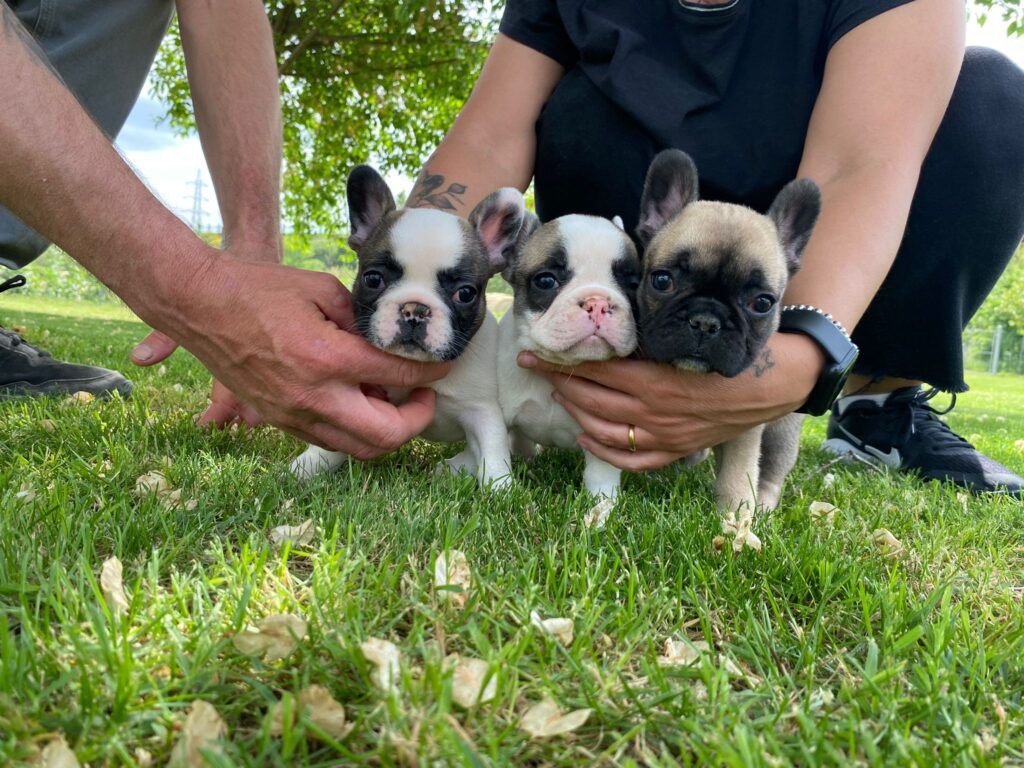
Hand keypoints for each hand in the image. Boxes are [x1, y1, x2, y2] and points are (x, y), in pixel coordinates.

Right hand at [140, 248, 450, 458]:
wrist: (198, 304)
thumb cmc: (257, 288)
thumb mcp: (321, 290)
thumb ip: (360, 320)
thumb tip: (389, 343)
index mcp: (326, 358)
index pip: (398, 377)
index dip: (431, 372)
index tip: (442, 365)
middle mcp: (312, 396)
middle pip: (387, 436)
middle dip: (417, 419)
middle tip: (424, 395)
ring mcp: (293, 415)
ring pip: (360, 449)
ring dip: (387, 430)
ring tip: (394, 399)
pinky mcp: (278, 420)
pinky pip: (331, 440)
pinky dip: (356, 429)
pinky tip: (359, 401)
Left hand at [518, 334, 823, 470]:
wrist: (770, 384)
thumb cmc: (726, 352)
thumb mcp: (682, 342)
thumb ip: (644, 344)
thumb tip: (606, 331)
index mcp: (651, 381)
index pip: (591, 373)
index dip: (557, 365)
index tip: (532, 355)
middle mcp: (652, 412)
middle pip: (590, 402)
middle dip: (558, 385)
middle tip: (538, 371)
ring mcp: (663, 436)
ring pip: (603, 431)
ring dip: (575, 414)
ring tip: (560, 397)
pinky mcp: (676, 450)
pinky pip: (632, 460)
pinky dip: (604, 451)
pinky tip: (586, 439)